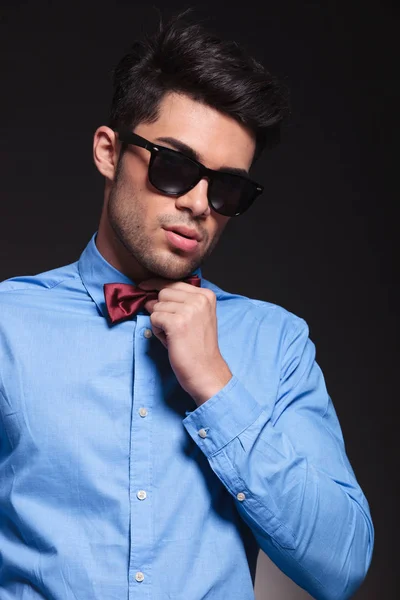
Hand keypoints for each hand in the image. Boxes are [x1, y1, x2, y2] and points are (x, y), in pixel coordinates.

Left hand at [139, 278, 231, 405]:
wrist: (205, 370)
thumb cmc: (197, 346)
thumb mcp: (196, 316)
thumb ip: (180, 301)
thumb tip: (150, 293)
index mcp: (206, 295)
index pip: (174, 282)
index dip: (157, 285)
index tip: (144, 286)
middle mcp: (199, 299)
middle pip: (163, 292)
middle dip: (161, 308)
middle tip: (171, 327)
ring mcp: (189, 310)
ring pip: (156, 306)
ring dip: (159, 322)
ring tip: (173, 336)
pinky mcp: (177, 323)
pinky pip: (153, 318)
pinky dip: (157, 330)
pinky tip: (169, 340)